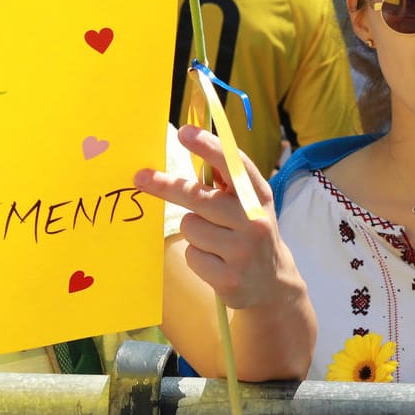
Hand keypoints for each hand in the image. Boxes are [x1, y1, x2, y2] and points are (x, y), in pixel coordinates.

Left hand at [134, 123, 304, 310]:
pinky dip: (198, 256)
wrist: (274, 283)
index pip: (235, 167)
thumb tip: (192, 145)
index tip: (185, 132)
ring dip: (194, 232)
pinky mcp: (229, 278)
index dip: (210, 148)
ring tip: (214, 241)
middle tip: (141, 177)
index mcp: (259, 197)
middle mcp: (256, 222)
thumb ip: (228, 181)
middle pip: (199, 198)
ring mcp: (244, 251)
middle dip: (167, 187)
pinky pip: (191, 255)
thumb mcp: (250, 205)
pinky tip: (216, 261)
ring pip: (191, 228)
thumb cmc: (251, 233)